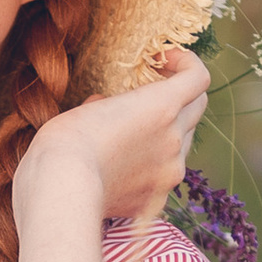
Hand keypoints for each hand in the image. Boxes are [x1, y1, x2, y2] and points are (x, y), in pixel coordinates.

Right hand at [10, 47, 208, 235]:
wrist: (62, 190)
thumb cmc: (65, 141)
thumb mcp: (86, 108)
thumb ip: (108, 105)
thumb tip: (105, 107)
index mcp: (162, 105)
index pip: (198, 77)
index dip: (187, 63)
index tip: (166, 62)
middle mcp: (174, 138)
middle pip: (197, 108)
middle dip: (181, 97)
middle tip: (154, 96)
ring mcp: (169, 172)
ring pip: (182, 146)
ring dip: (166, 134)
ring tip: (132, 137)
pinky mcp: (157, 199)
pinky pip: (162, 178)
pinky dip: (149, 169)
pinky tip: (120, 172)